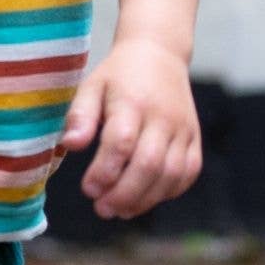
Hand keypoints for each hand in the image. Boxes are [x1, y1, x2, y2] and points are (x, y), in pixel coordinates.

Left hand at [61, 36, 202, 219]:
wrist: (159, 54)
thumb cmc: (119, 76)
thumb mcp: (92, 86)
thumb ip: (80, 116)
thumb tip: (70, 145)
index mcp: (133, 102)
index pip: (121, 143)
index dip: (104, 172)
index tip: (88, 189)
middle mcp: (163, 117)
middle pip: (149, 164)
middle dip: (124, 194)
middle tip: (102, 208)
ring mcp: (183, 129)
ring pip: (171, 174)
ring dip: (145, 199)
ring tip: (120, 210)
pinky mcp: (194, 138)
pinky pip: (188, 173)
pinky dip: (168, 192)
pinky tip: (145, 199)